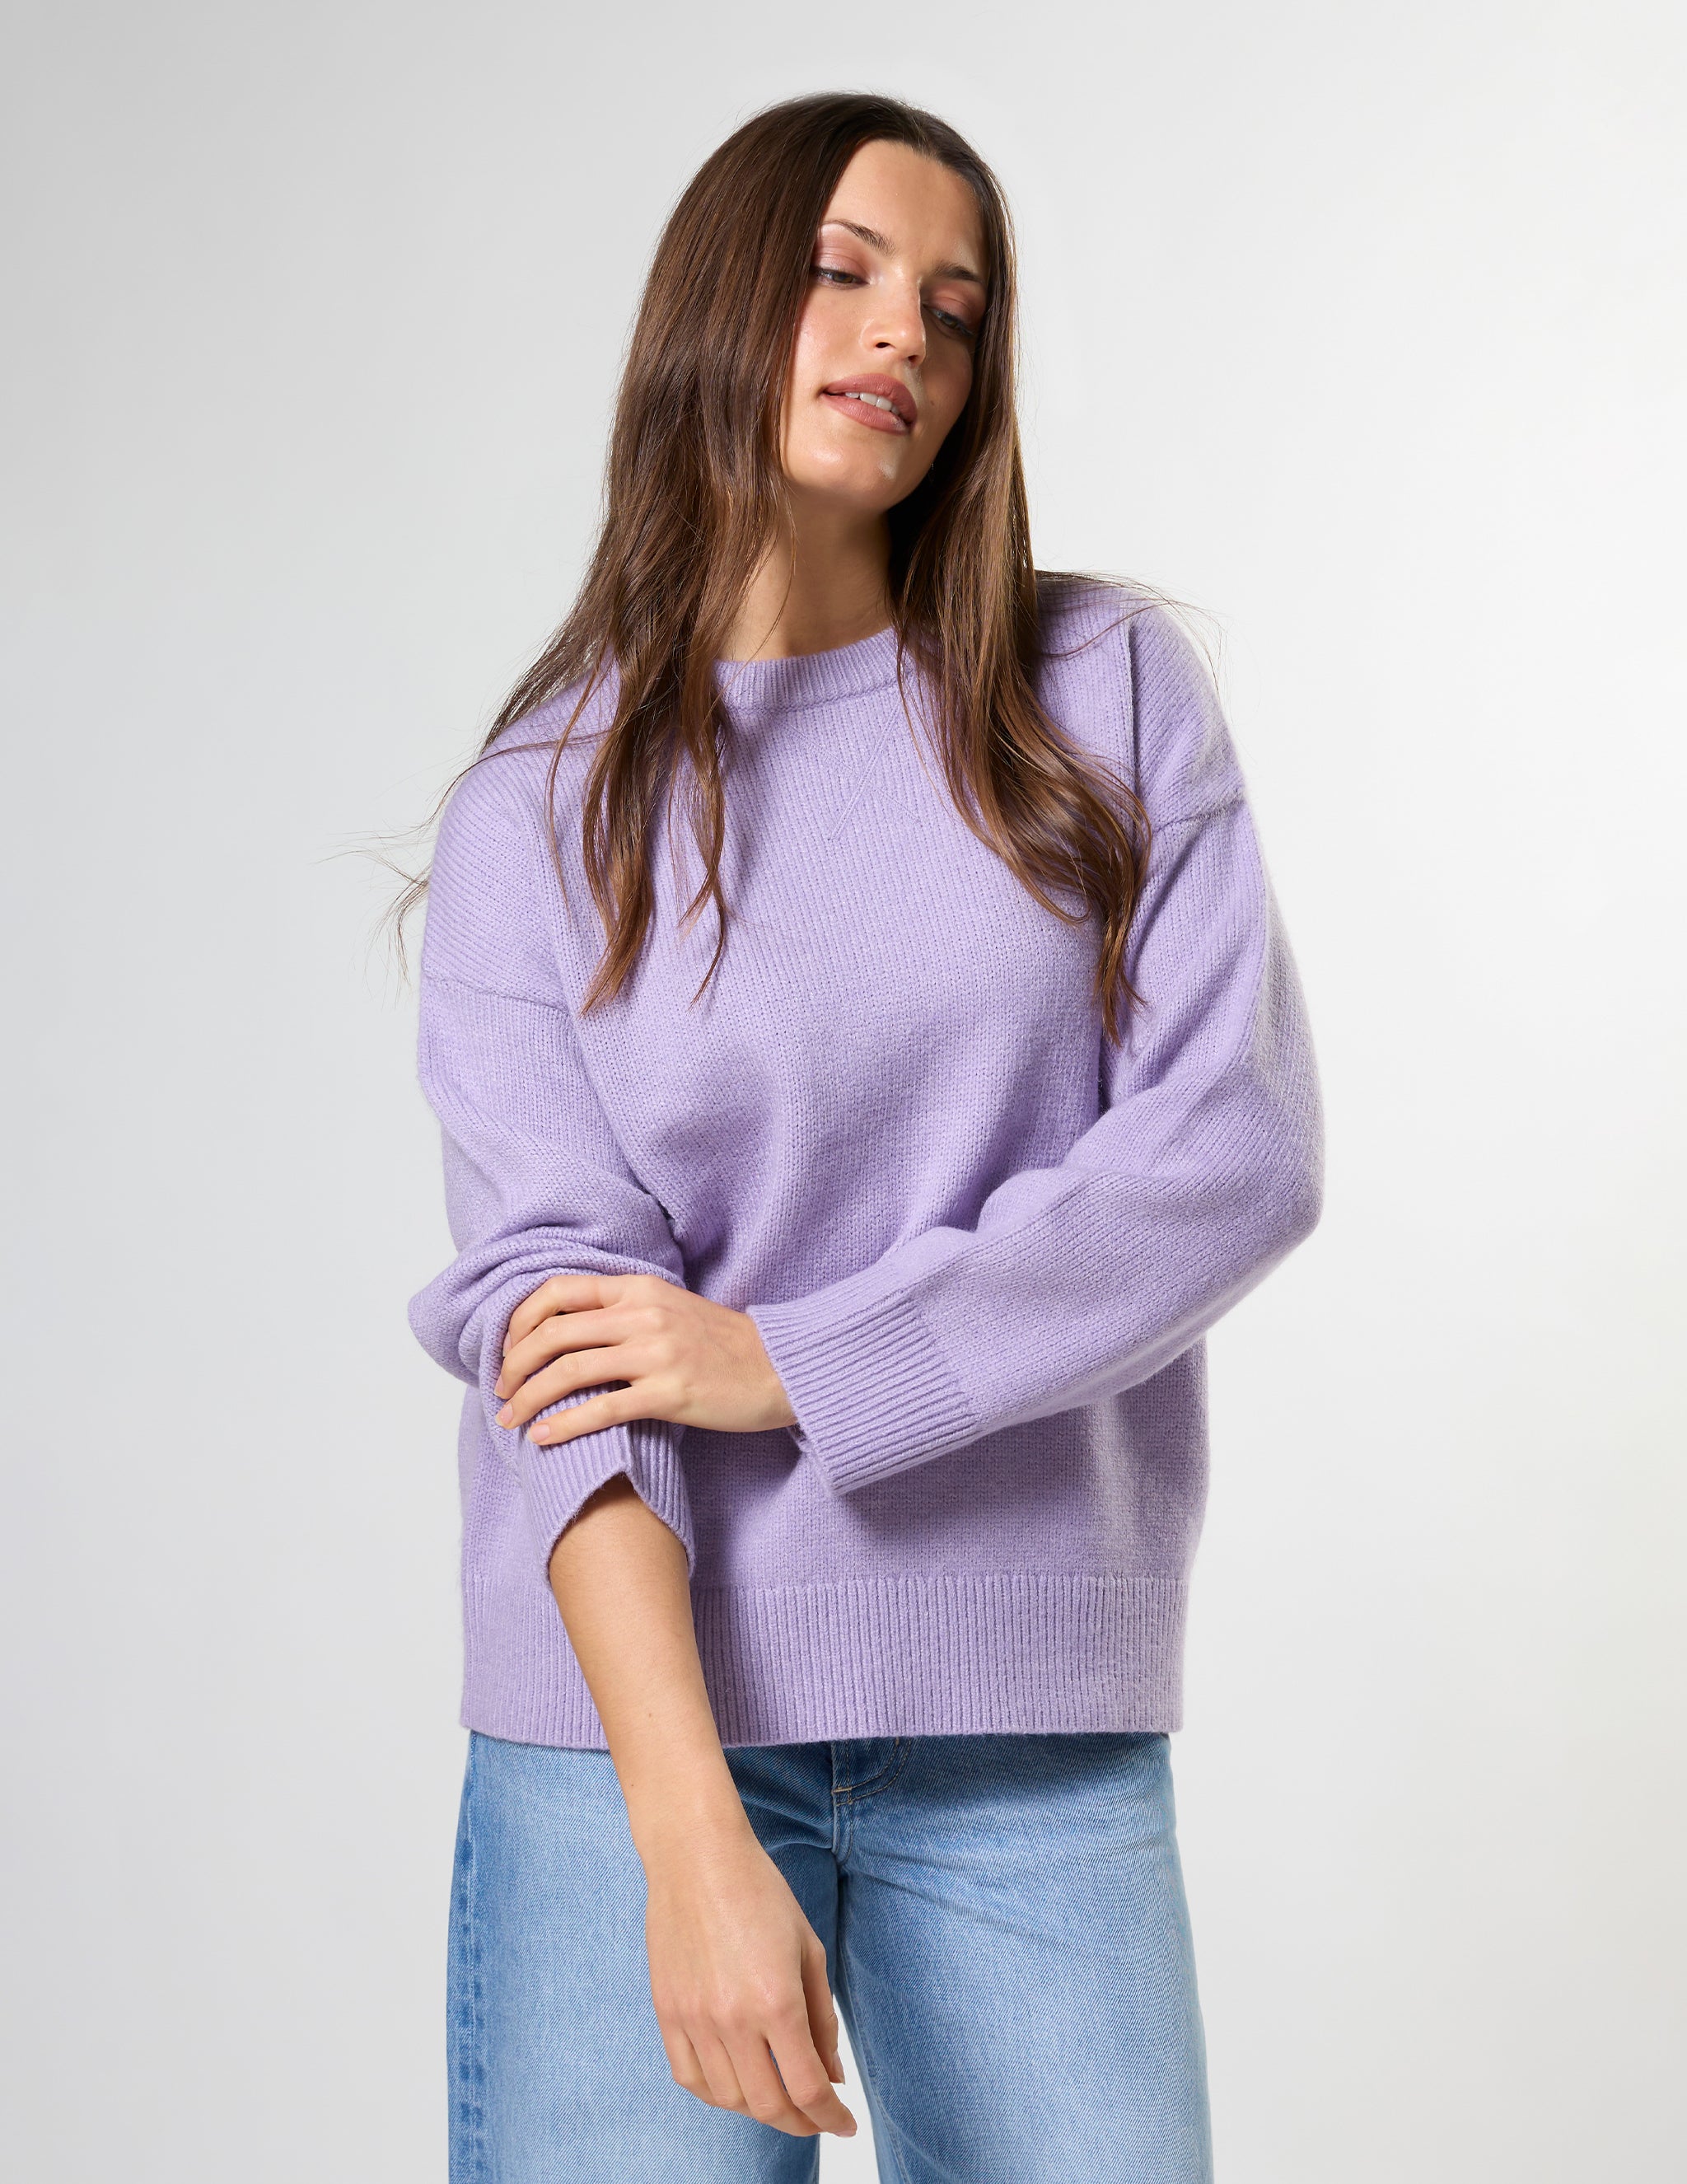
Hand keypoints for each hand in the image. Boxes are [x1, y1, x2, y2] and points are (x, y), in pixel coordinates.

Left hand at [493, 1272, 797, 1444]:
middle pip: (553, 1333)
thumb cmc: (724, 1344)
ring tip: (509, 1420)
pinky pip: (603, 1409)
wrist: (779, 1367)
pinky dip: (564, 1425)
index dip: (520, 1320)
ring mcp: (656, 1353)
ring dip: (529, 1398)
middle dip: (514, 1365)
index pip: (558, 1291)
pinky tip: (543, 1438)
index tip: (506, 1349)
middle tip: (501, 1391)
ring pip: (569, 1371)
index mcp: (638, 1289)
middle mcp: (643, 1315)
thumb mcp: (671, 1307)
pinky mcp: (670, 1393)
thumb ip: (624, 1310)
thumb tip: (568, 1329)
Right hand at [640, 1808, 855, 2139]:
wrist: (697, 1856)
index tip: (844, 2124)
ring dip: (760, 2108)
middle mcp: (732, 2018)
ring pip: (729, 2098)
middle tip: (817, 2116)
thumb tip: (832, 2074)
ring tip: (780, 2093)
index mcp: (776, 2000)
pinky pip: (689, 2077)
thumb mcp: (808, 1948)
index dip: (831, 2116)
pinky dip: (717, 2093)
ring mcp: (694, 2018)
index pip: (807, 2088)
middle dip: (801, 2122)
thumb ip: (822, 2017)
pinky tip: (736, 2083)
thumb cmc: (759, 1891)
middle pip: (768, 2104)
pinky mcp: (666, 2012)